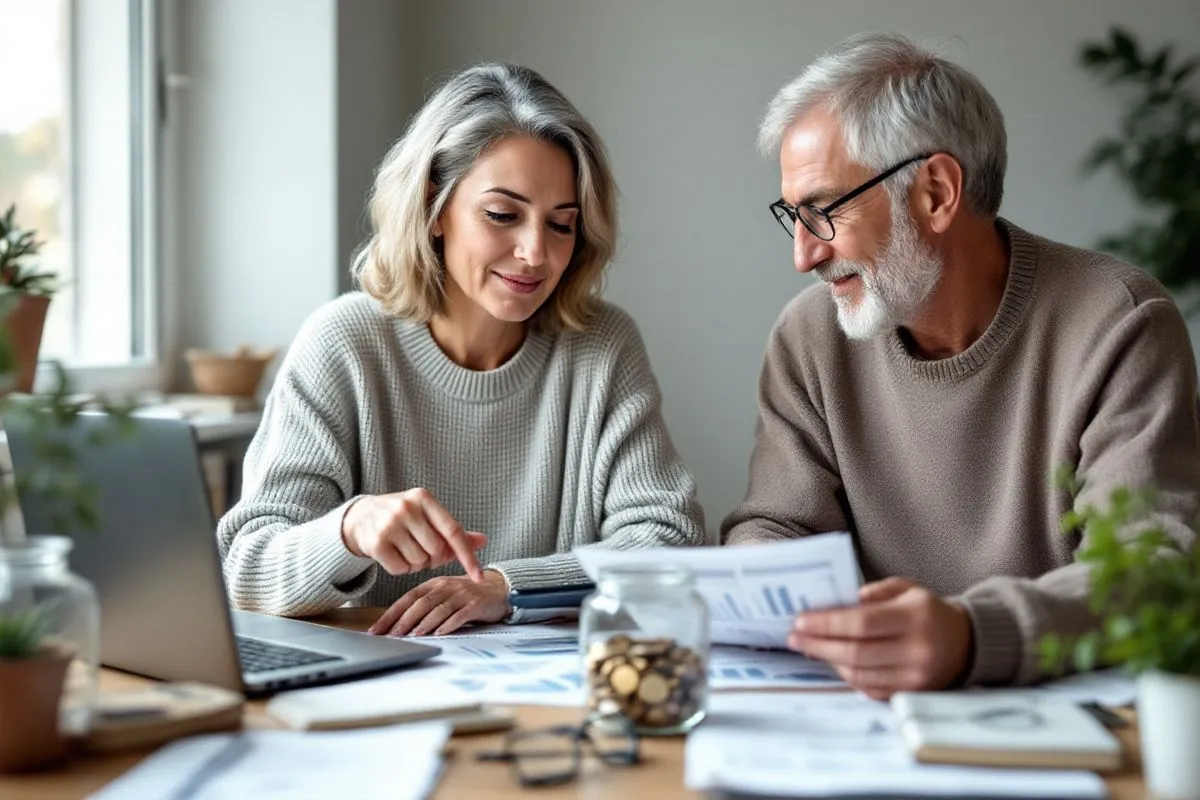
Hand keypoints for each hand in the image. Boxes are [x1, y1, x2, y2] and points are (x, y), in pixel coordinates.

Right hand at [341, 488, 486, 581]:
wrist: (360, 516)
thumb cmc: (402, 518)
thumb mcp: (427, 516)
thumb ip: (454, 531)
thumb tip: (483, 541)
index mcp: (424, 498)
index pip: (453, 531)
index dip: (467, 556)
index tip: (479, 576)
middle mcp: (406, 508)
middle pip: (437, 550)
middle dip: (433, 557)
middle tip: (422, 549)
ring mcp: (389, 525)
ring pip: (419, 562)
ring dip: (416, 564)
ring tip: (406, 550)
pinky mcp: (375, 543)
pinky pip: (400, 570)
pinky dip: (401, 569)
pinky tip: (393, 555)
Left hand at [368, 570, 511, 636]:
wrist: (498, 589)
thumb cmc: (465, 596)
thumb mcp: (443, 595)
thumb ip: (425, 606)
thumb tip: (399, 626)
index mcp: (433, 584)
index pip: (407, 598)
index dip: (391, 614)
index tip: (377, 630)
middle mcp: (445, 587)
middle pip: (421, 604)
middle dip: (404, 620)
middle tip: (393, 635)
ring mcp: (461, 594)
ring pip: (438, 609)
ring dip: (425, 623)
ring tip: (413, 635)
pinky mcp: (475, 604)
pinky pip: (460, 614)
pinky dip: (449, 624)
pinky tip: (440, 633)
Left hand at [787, 577, 973, 699]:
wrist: (966, 644)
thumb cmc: (927, 612)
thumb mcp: (906, 589)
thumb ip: (875, 591)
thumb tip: (840, 603)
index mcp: (914, 618)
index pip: (862, 623)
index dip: (827, 624)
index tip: (800, 621)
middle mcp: (916, 651)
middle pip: (856, 653)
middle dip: (819, 645)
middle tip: (794, 638)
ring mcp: (915, 678)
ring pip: (859, 675)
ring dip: (829, 661)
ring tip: (809, 648)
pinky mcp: (911, 695)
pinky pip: (870, 689)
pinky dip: (848, 676)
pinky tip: (834, 662)